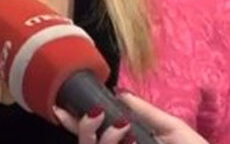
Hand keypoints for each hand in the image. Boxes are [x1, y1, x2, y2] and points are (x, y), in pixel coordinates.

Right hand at [53, 91, 208, 143]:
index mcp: (124, 140)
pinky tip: (129, 140)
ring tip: (124, 129)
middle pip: (85, 142)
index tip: (59, 106)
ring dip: (105, 137)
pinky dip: (113, 143)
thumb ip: (143, 110)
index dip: (73, 120)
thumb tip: (118, 92)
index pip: (92, 132)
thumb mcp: (170, 126)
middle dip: (84, 127)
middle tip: (97, 114)